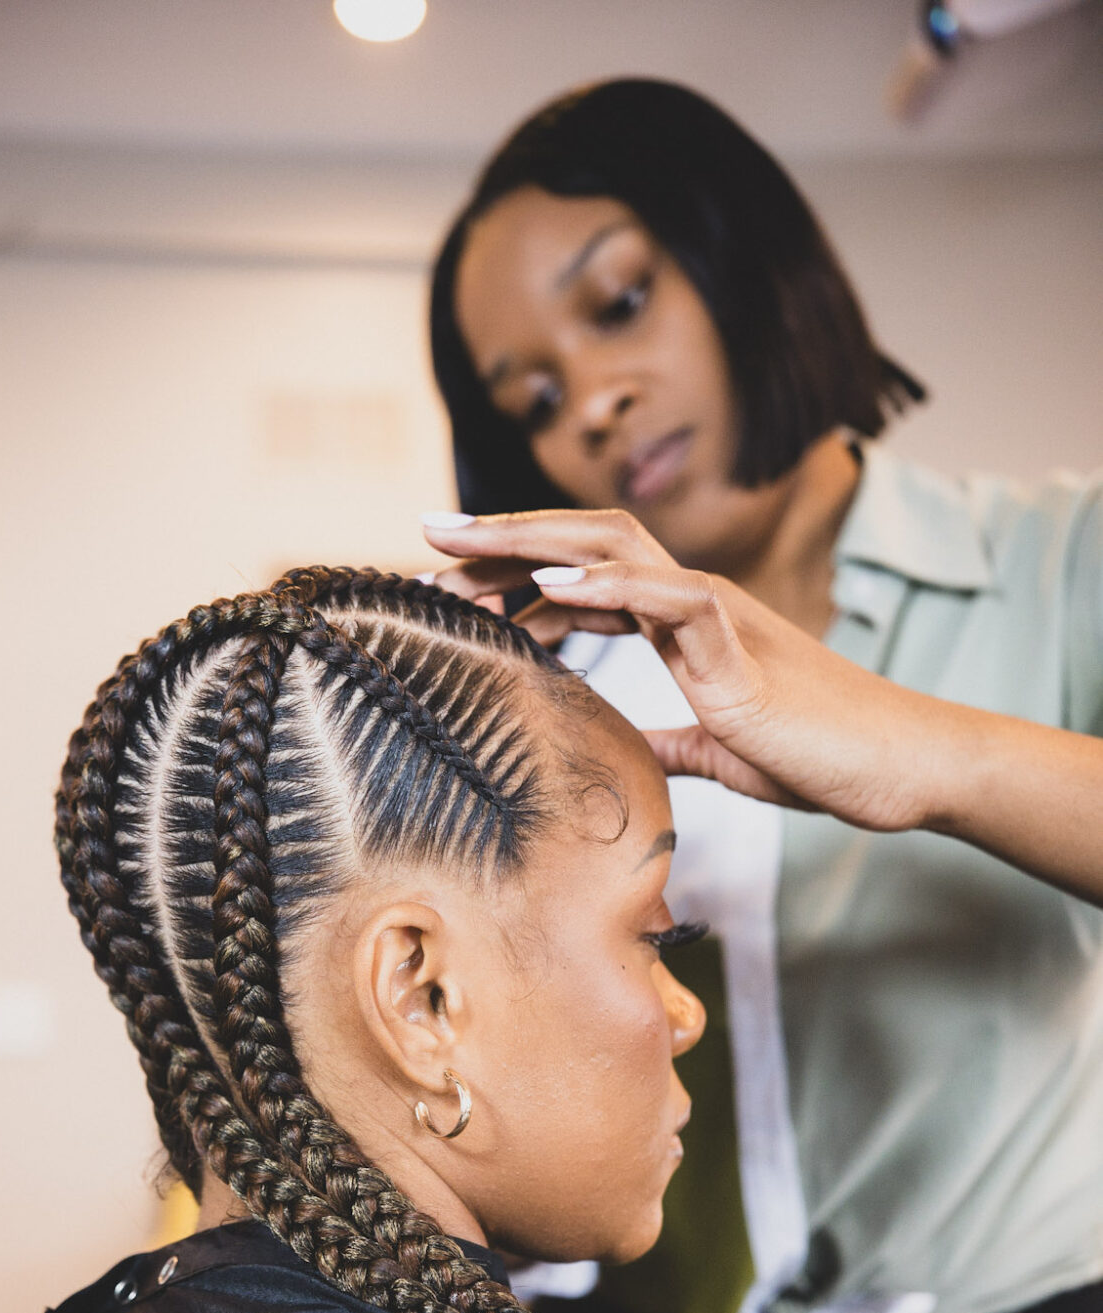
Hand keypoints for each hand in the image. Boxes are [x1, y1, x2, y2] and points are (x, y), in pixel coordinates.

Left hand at [422, 507, 937, 832]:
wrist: (895, 767)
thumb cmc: (820, 757)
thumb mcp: (719, 754)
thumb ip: (667, 742)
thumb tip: (618, 745)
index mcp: (682, 626)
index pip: (580, 583)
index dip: (510, 580)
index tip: (446, 590)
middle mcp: (693, 604)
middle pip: (582, 546)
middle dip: (499, 540)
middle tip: (422, 539)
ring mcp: (717, 616)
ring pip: (614, 549)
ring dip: (531, 544)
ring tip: (459, 543)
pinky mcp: (741, 647)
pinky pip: (671, 596)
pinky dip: (610, 584)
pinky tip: (552, 584)